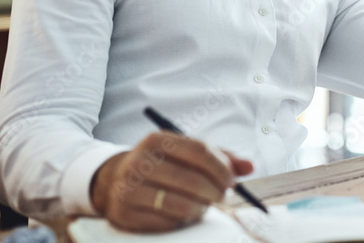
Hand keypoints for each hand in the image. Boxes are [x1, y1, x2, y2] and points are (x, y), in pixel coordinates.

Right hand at [90, 132, 252, 231]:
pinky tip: (182, 214)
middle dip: (215, 192)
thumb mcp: (185, 154)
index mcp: (157, 140)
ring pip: (180, 205)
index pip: (198, 150)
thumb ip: (220, 157)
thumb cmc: (162, 166)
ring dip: (200, 209)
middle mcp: (139, 162)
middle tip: (222, 197)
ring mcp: (128, 188)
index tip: (233, 181)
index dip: (221, 168)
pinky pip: (165, 222)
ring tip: (203, 206)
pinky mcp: (124, 213)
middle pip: (191, 180)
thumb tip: (250, 167)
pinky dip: (181, 221)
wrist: (113, 181)